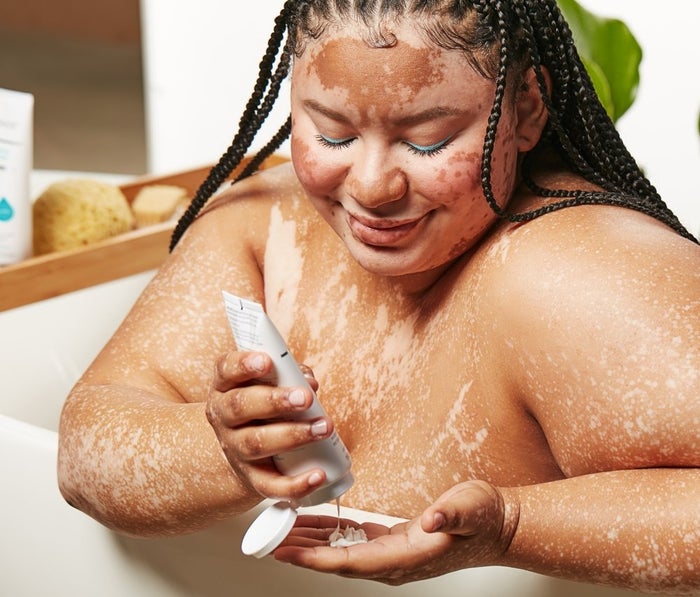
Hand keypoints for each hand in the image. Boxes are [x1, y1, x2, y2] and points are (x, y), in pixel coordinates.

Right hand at [205, 350, 332, 501]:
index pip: (226, 369)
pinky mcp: (252, 478)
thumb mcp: (266, 384)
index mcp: (225, 386)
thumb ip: (289, 375)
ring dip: (292, 435)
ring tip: (323, 427)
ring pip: (256, 444)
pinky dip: (296, 484)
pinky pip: (271, 485)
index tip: (267, 361)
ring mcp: (235, 450)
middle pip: (241, 406)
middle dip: (274, 401)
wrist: (241, 452)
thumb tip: (310, 382)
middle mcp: (224, 417)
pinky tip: (319, 474)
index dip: (244, 364)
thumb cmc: (261, 407)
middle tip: (304, 398)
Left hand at [274, 481, 518, 584]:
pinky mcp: (392, 541)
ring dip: (311, 542)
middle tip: (269, 539)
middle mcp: (394, 562)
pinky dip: (329, 531)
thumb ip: (452, 515)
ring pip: (341, 551)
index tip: (288, 551)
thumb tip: (433, 520)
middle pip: (337, 560)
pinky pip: (353, 540)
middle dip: (302, 551)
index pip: (352, 561)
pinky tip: (314, 522)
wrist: (499, 527)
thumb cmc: (485, 518)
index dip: (316, 558)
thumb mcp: (471, 509)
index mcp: (407, 557)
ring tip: (282, 529)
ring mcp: (392, 553)